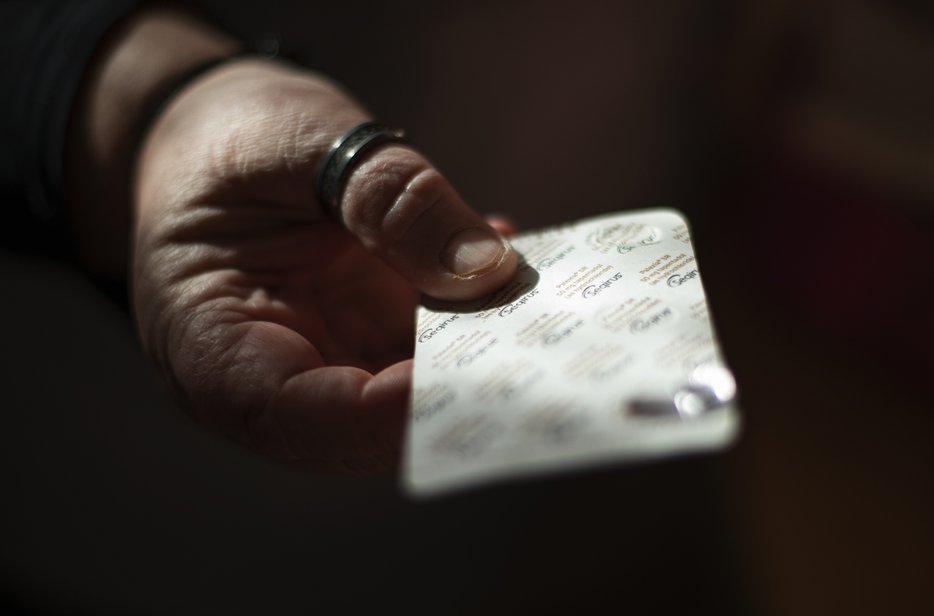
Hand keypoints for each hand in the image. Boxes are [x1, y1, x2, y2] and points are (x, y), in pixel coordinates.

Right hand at [131, 58, 515, 471]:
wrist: (208, 133)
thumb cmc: (228, 139)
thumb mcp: (303, 145)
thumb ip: (391, 201)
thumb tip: (486, 267)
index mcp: (213, 346)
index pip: (304, 417)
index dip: (392, 413)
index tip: (478, 374)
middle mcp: (272, 376)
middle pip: (371, 429)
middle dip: (457, 393)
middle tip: (541, 346)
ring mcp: (326, 363)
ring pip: (415, 400)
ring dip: (482, 359)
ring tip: (541, 305)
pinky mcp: (366, 341)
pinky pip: (431, 352)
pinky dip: (477, 320)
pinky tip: (512, 268)